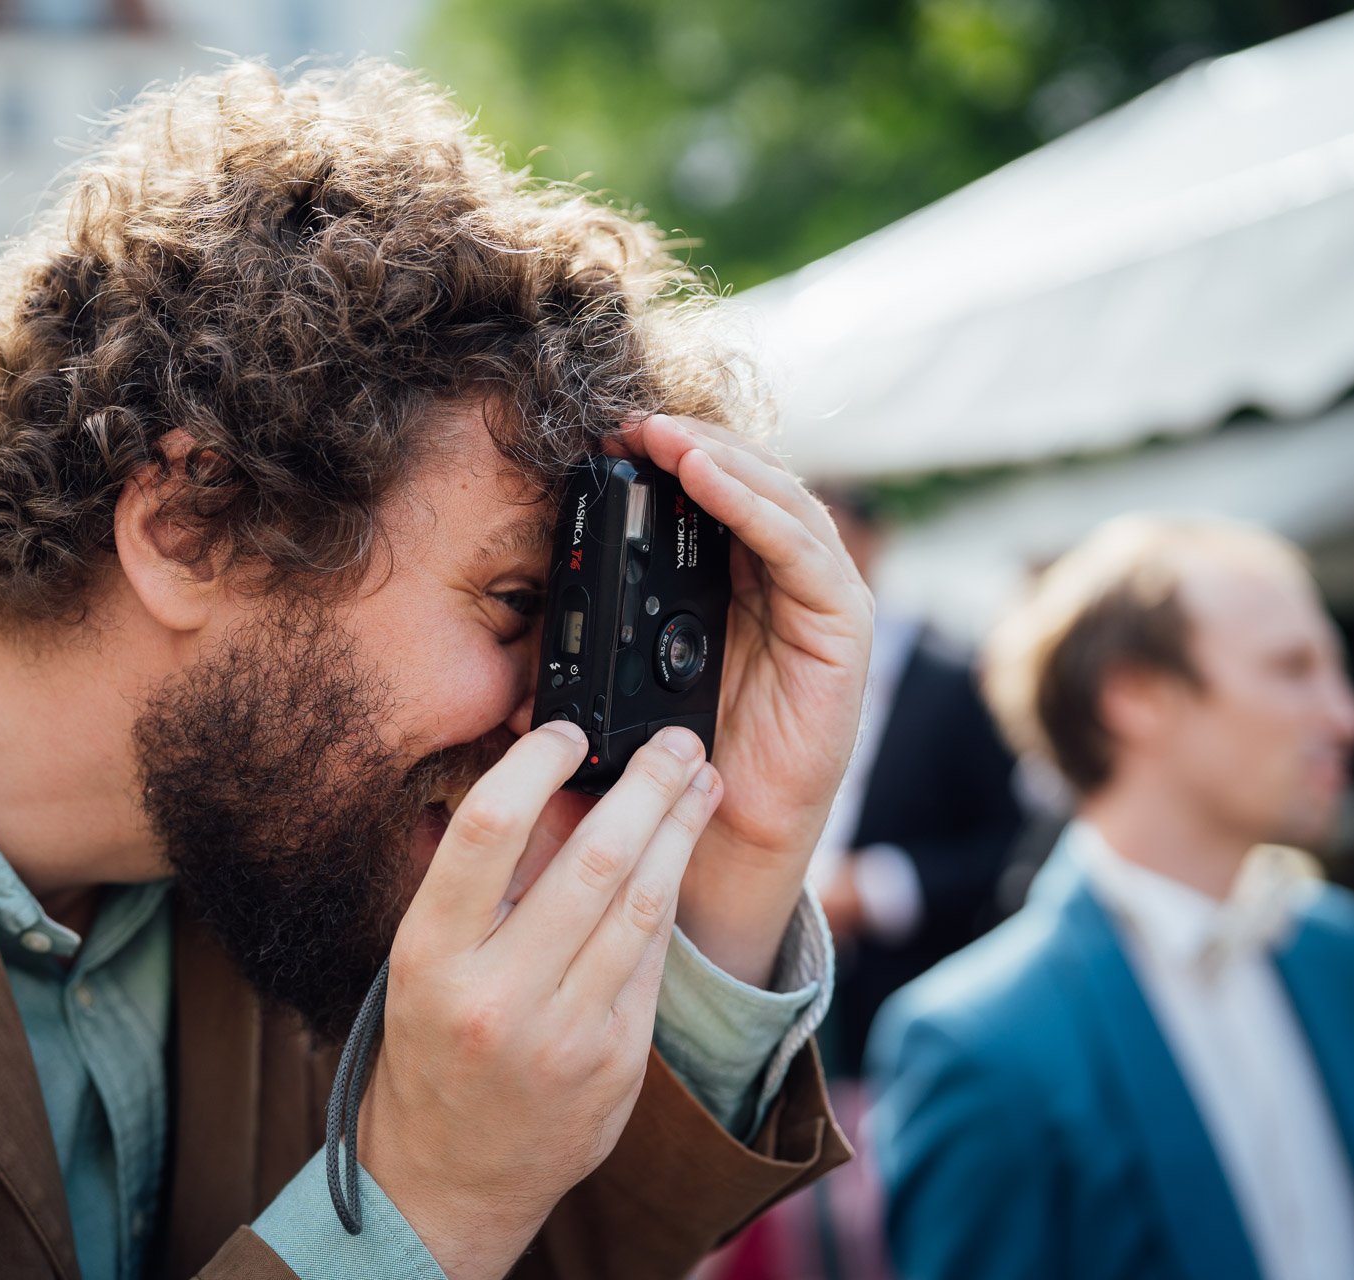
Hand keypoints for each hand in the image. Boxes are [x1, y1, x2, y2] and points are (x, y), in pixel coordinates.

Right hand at [360, 721, 723, 1279]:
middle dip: (646, 787)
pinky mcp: (617, 1061)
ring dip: (679, 832)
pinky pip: (652, 958)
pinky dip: (668, 897)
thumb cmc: (430, 1049)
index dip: (536, 765)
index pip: (486, 830)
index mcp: (430, 957)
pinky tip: (681, 855)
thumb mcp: (421, 963)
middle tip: (674, 742)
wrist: (450, 1180)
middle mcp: (497, 995)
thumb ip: (473, 881)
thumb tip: (532, 779)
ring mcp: (565, 1033)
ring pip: (641, 905)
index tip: (569, 732)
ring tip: (699, 782)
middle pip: (591, 861)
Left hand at [609, 414, 874, 985]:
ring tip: (665, 438)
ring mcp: (818, 606)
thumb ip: (585, 646)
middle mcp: (779, 588)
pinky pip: (806, 555)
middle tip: (629, 421)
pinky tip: (710, 481)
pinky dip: (759, 509)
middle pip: (750, 487)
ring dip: (722, 461)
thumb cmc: (666, 773)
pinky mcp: (842, 634)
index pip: (710, 501)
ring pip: (781, 503)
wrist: (713, 852)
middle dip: (691, 446)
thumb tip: (511, 615)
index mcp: (728, 592)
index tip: (604, 436)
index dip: (665, 461)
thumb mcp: (615, 690)